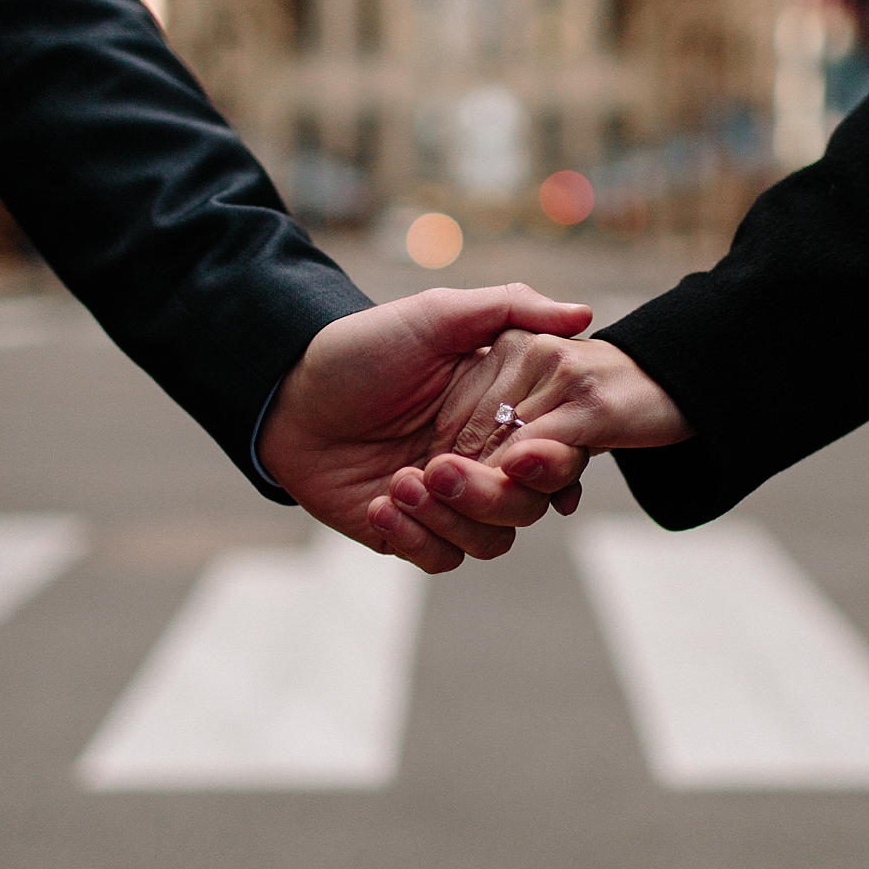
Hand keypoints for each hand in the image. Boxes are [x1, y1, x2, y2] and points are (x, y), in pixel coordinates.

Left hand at [259, 285, 594, 572]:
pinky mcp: (407, 529)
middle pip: (527, 506)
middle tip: (437, 465)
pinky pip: (440, 558)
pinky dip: (416, 538)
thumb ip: (508, 309)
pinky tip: (380, 504)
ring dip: (449, 517)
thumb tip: (584, 312)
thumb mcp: (433, 316)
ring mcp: (445, 500)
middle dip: (490, 494)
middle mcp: (481, 461)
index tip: (522, 455)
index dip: (553, 463)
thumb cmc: (359, 349)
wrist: (284, 392)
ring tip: (399, 481)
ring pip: (490, 541)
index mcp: (500, 415)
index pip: (555, 454)